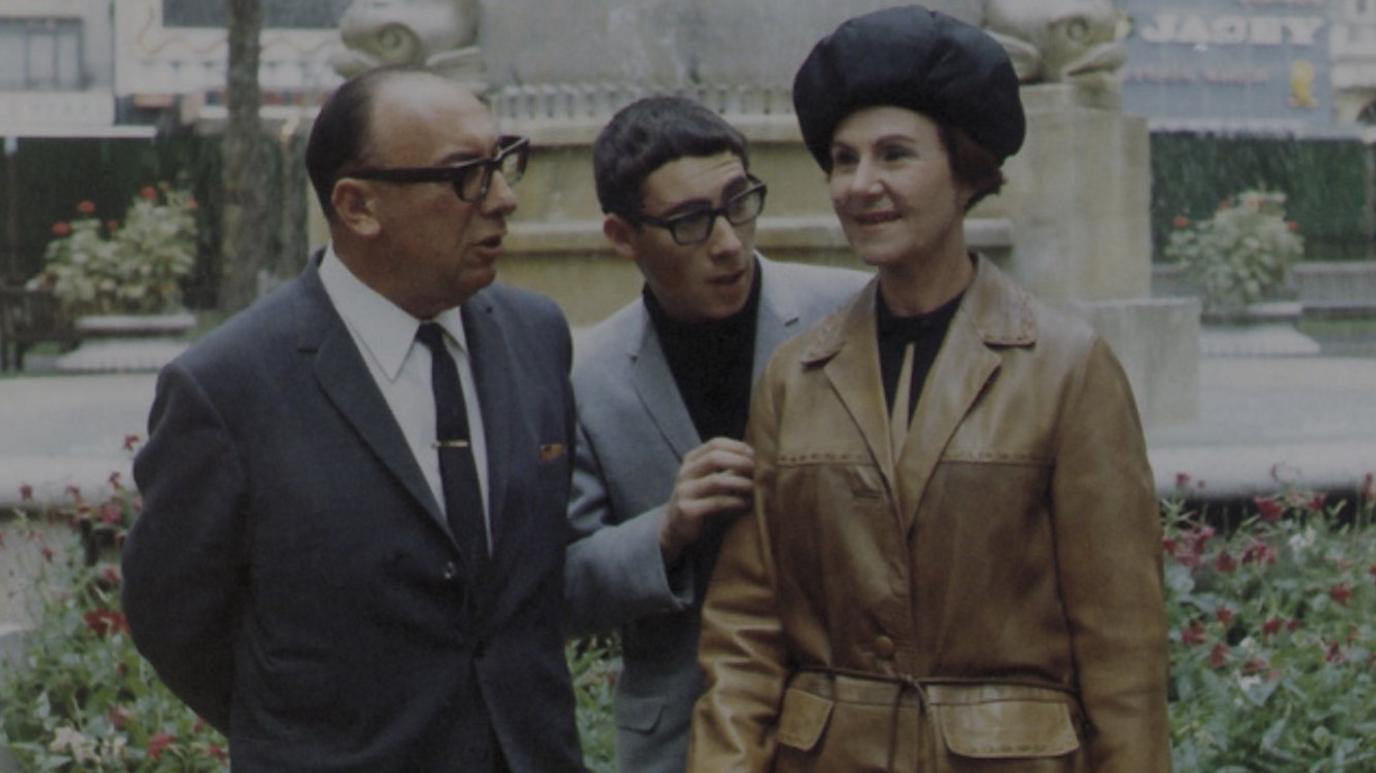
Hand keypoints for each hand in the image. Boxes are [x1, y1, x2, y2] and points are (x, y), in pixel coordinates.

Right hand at [659, 437, 754, 564]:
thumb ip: (729, 469)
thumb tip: (760, 460)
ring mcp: (684, 491)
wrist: (676, 527)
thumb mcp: (712, 480)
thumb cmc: (702, 500)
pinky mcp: (686, 510)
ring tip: (756, 488)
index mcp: (691, 460)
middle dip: (741, 462)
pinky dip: (734, 502)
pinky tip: (745, 504)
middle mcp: (685, 472)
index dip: (738, 447)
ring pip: (716, 481)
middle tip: (759, 471)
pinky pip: (715, 503)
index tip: (757, 456)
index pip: (716, 444)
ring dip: (741, 484)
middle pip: (714, 457)